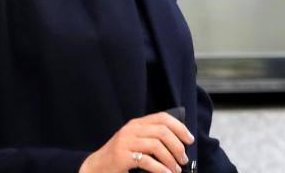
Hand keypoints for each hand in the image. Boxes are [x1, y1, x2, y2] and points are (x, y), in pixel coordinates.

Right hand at [79, 112, 193, 172]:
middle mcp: (131, 129)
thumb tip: (178, 142)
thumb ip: (151, 137)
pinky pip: (147, 161)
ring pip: (157, 145)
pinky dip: (161, 169)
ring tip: (176, 170)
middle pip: (162, 132)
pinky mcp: (122, 156)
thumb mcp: (135, 141)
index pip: (162, 118)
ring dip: (170, 159)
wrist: (95, 167)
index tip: (189, 139)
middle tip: (183, 159)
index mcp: (137, 123)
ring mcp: (125, 142)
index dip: (179, 127)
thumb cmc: (119, 156)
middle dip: (177, 146)